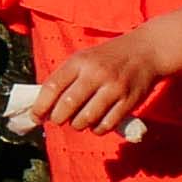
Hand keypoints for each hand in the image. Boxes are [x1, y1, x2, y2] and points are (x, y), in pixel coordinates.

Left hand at [35, 36, 168, 134]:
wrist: (146, 51)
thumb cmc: (108, 58)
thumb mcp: (84, 59)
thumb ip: (65, 79)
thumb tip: (43, 107)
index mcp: (79, 61)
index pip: (52, 86)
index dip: (40, 106)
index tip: (35, 117)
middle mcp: (95, 74)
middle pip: (67, 105)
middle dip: (58, 119)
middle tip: (59, 120)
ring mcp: (113, 88)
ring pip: (85, 119)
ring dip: (77, 125)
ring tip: (78, 121)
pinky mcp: (128, 101)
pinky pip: (106, 125)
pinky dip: (96, 130)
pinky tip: (96, 124)